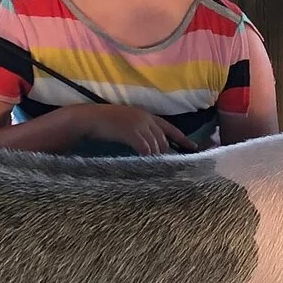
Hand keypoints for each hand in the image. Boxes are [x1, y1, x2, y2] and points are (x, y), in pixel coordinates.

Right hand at [74, 104, 195, 154]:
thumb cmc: (106, 123)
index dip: (182, 138)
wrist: (89, 119)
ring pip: (155, 145)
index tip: (193, 147)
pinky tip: (144, 161)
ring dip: (154, 157)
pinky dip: (146, 156)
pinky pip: (145, 148)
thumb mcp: (127, 124)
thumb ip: (140, 131)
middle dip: (164, 153)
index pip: (169, 127)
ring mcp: (139, 124)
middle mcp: (145, 118)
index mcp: (146, 115)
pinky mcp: (131, 132)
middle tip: (164, 165)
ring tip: (152, 166)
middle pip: (163, 140)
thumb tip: (150, 147)